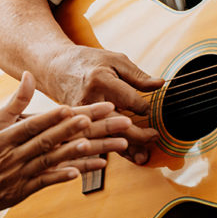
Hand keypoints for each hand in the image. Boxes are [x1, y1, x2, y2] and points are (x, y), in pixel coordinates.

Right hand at [0, 72, 130, 217]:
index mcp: (2, 140)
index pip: (33, 126)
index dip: (54, 118)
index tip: (75, 108)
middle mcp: (14, 156)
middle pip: (51, 140)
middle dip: (80, 127)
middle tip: (104, 118)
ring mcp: (20, 175)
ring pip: (54, 161)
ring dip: (80, 153)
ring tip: (103, 145)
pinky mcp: (22, 191)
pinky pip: (46, 183)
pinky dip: (63, 177)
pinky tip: (82, 173)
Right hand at [45, 45, 163, 164]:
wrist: (56, 68)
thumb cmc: (90, 62)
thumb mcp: (115, 61)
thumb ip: (138, 75)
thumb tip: (160, 84)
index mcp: (101, 81)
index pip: (130, 101)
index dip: (145, 108)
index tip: (151, 111)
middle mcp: (89, 100)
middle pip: (117, 124)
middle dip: (138, 135)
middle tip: (155, 136)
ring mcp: (79, 115)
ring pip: (106, 137)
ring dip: (126, 150)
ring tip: (144, 156)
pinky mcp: (74, 125)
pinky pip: (96, 140)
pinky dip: (111, 150)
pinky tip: (125, 156)